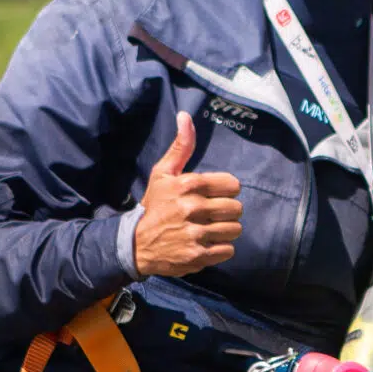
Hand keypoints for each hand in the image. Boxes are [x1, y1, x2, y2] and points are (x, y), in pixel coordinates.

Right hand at [132, 111, 243, 276]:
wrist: (135, 244)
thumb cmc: (155, 205)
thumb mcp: (163, 173)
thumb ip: (181, 146)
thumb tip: (185, 115)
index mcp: (187, 185)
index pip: (232, 185)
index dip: (226, 191)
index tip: (214, 196)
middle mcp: (192, 208)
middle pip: (236, 208)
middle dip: (227, 212)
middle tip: (211, 214)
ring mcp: (195, 234)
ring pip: (235, 229)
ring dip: (225, 230)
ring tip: (209, 229)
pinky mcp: (197, 256)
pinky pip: (228, 250)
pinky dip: (221, 248)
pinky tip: (206, 243)